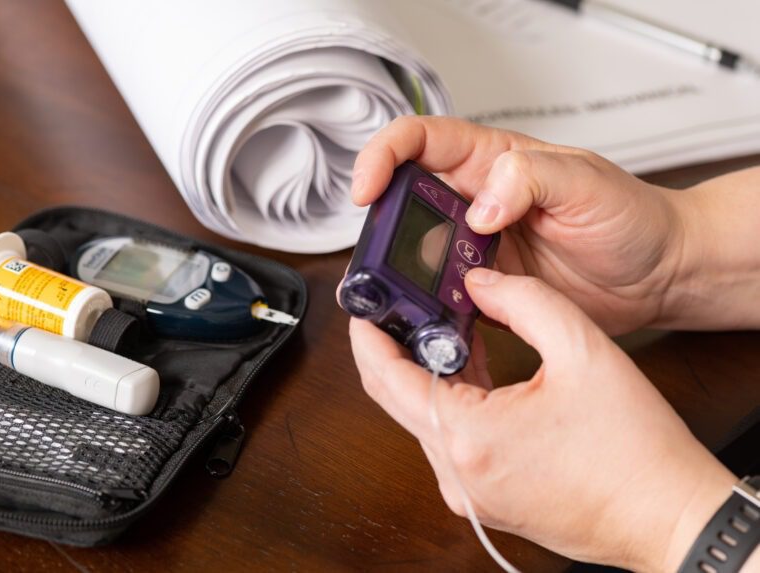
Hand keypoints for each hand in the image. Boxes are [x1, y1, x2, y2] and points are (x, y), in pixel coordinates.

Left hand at [349, 269, 735, 570]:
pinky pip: (447, 440)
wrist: (669, 517)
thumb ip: (523, 301)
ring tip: (439, 326)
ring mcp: (468, 492)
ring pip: (421, 418)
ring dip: (424, 372)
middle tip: (396, 306)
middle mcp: (458, 473)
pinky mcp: (484, 498)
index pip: (386, 377)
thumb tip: (480, 282)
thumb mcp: (583, 350)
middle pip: (395, 398)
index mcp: (470, 438)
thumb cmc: (635, 451)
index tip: (363, 303)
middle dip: (390, 347)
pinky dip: (449, 400)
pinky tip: (470, 367)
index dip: (367, 334)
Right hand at [351, 116, 686, 334]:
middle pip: (402, 200)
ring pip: (414, 254)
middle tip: (380, 252)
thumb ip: (530, 178)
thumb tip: (478, 207)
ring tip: (407, 292)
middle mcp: (473, 202)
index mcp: (490, 160)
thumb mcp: (588, 181)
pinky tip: (436, 320)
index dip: (383, 157)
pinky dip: (431, 310)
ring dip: (403, 273)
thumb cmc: (631, 217)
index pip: (418, 141)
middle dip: (381, 223)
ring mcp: (475, 248)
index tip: (369, 187)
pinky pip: (441, 297)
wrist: (657, 276)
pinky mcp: (484, 289)